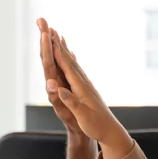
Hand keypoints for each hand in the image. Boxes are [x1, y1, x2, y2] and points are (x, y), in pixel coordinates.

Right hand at [35, 18, 132, 152]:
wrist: (110, 131)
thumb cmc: (96, 125)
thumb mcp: (83, 116)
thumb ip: (72, 102)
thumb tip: (60, 89)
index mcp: (81, 87)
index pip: (66, 66)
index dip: (56, 51)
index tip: (47, 36)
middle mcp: (83, 82)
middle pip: (68, 58)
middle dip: (57, 43)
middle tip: (48, 27)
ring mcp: (86, 84)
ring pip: (72, 61)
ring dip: (63, 48)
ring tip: (57, 35)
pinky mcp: (86, 88)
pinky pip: (75, 69)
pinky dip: (70, 59)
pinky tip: (70, 55)